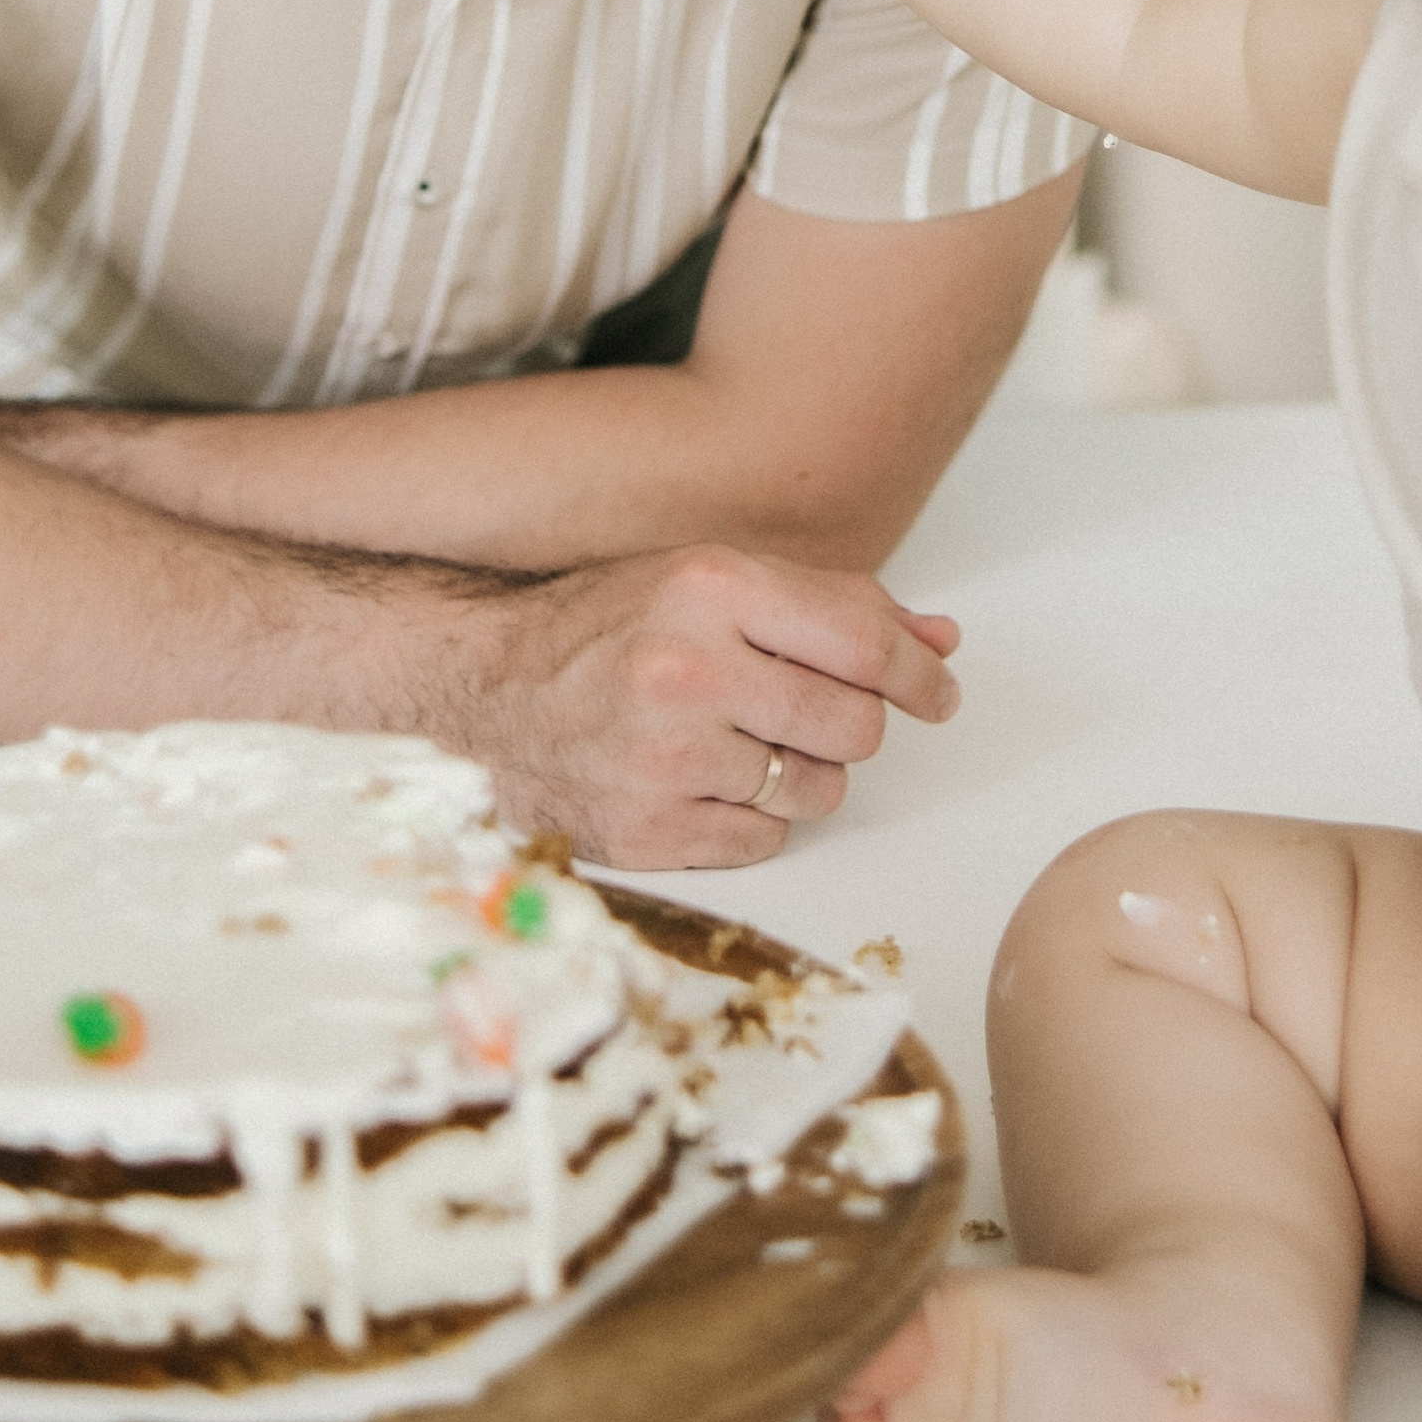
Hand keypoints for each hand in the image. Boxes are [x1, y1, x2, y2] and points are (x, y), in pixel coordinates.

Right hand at [436, 541, 961, 872]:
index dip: (921, 673)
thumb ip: (831, 606)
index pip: (865, 644)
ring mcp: (664, 759)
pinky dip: (748, 816)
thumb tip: (940, 638)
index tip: (939, 690)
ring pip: (816, 789)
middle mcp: (689, 670)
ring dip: (798, 772)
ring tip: (737, 741)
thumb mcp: (711, 581)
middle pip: (853, 725)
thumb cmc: (605, 630)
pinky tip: (700, 780)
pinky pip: (763, 839)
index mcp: (711, 588)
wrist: (481, 692)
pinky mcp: (646, 832)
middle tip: (806, 712)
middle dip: (848, 723)